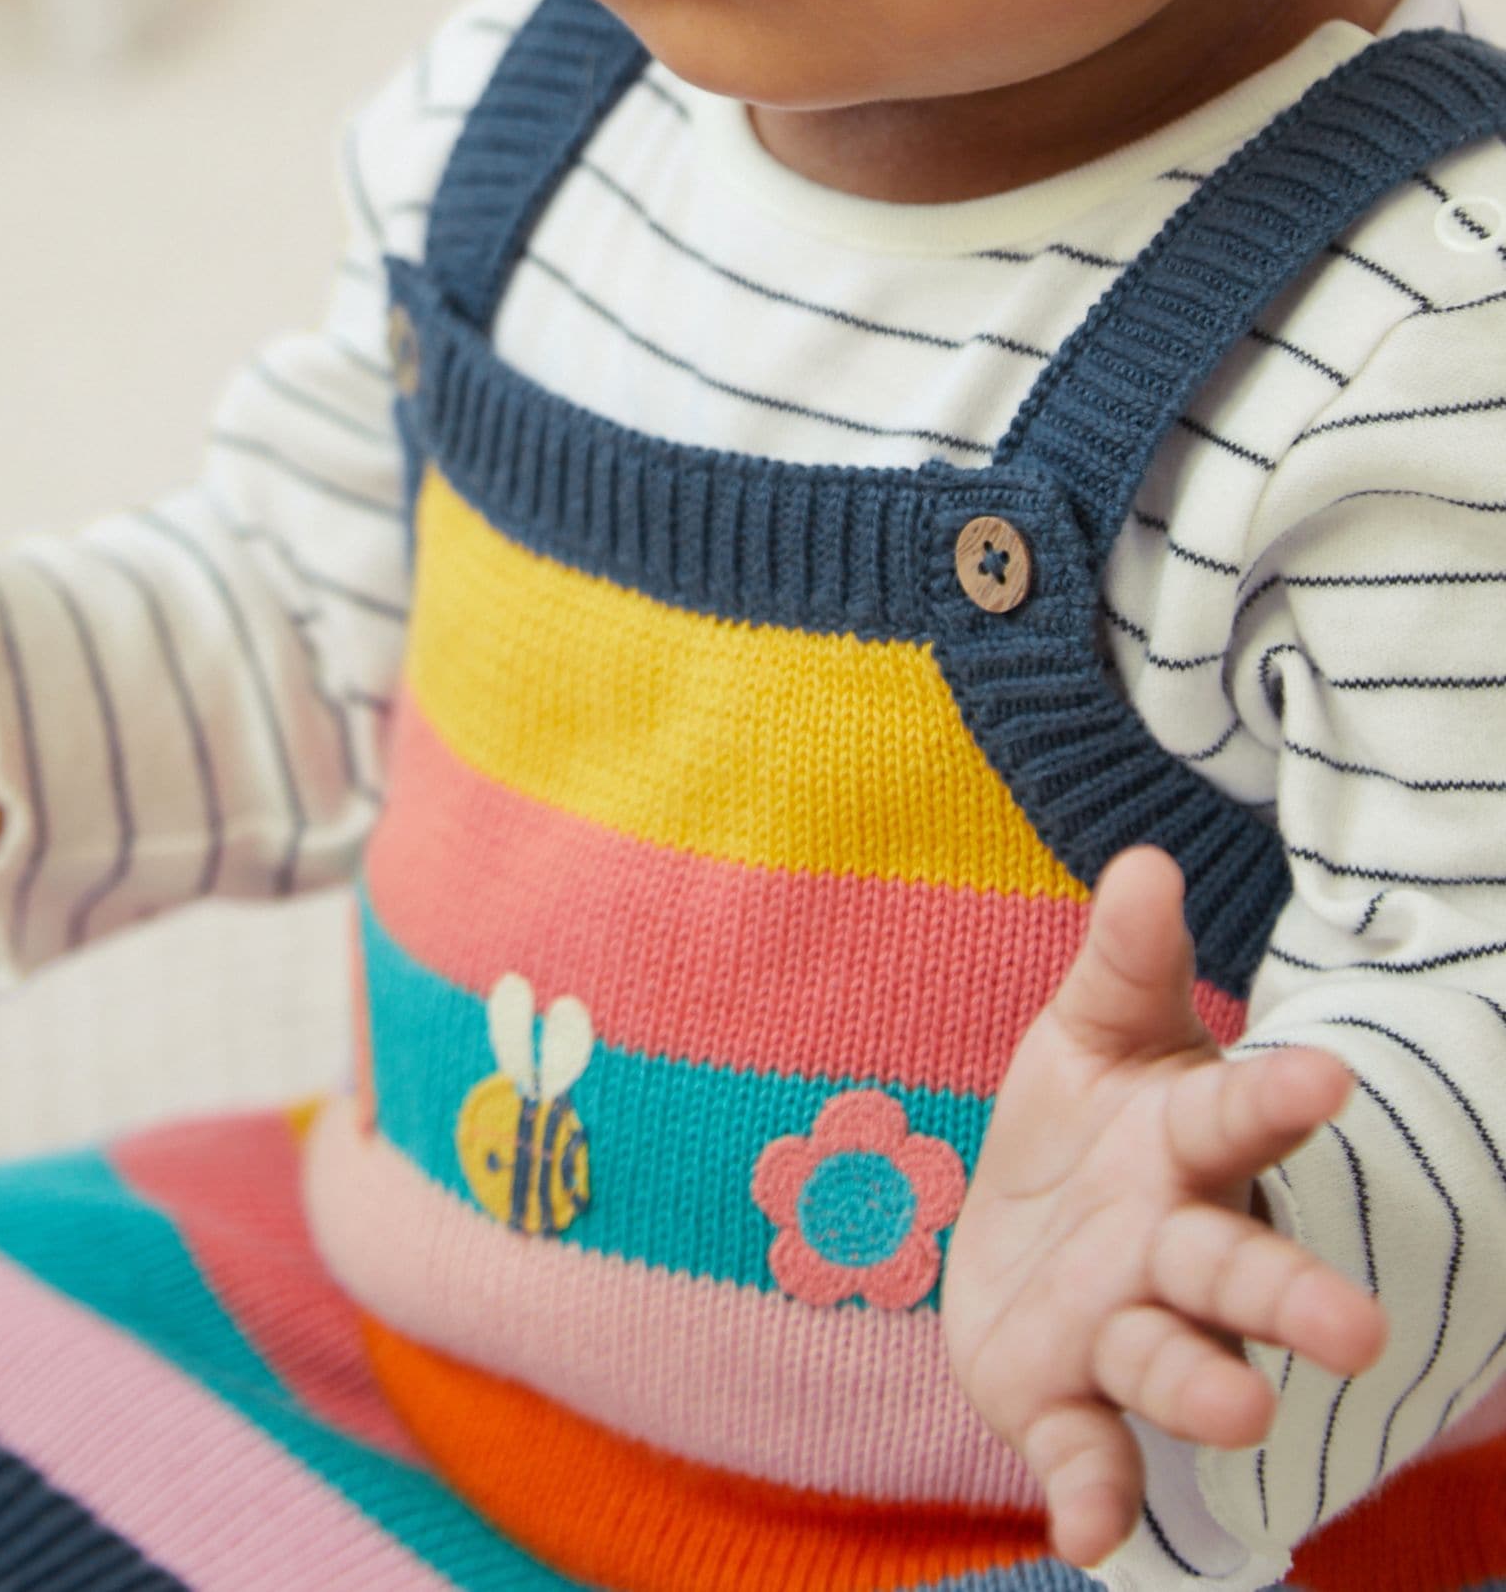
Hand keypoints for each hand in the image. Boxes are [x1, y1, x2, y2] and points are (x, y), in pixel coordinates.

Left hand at [940, 847, 1386, 1569]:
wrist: (1028, 1230)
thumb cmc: (1091, 1121)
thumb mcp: (1099, 1029)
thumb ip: (1125, 958)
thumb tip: (1144, 861)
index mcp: (1187, 1142)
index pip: (1241, 1116)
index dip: (1282, 1099)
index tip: (1328, 1080)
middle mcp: (1173, 1246)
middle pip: (1236, 1271)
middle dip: (1292, 1301)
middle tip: (1357, 1332)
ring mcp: (1124, 1329)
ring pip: (1172, 1361)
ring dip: (1204, 1390)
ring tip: (1242, 1413)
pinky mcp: (1064, 1403)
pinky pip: (1086, 1454)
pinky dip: (1091, 1496)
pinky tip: (1085, 1538)